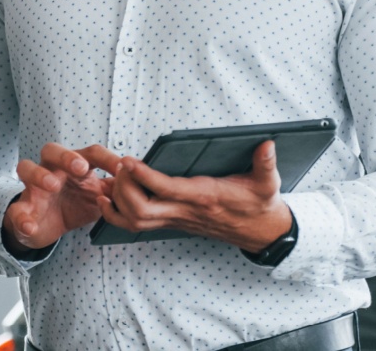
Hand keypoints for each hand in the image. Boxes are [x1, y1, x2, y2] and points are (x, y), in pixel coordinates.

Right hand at [3, 143, 118, 253]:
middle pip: (52, 150)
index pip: (90, 153)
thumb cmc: (72, 204)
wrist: (44, 226)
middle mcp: (51, 170)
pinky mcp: (21, 209)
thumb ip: (115, 189)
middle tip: (80, 167)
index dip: (107, 158)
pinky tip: (30, 226)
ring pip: (27, 168)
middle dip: (66, 156)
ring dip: (39, 175)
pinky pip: (17, 211)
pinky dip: (22, 218)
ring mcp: (33, 188)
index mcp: (73, 166)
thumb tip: (141, 183)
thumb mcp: (97, 197)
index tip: (123, 168)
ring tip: (52, 186)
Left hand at [90, 140, 292, 251]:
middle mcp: (186, 212)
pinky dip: (117, 215)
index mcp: (204, 198)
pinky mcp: (172, 223)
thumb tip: (267, 144)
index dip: (145, 177)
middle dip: (123, 189)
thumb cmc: (259, 204)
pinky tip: (107, 198)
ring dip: (116, 202)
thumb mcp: (268, 183)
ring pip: (135, 221)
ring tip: (107, 178)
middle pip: (142, 211)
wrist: (259, 231)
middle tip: (117, 166)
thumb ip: (266, 163)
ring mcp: (176, 220)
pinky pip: (136, 225)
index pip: (168, 190)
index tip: (128, 160)